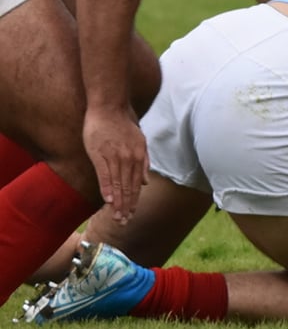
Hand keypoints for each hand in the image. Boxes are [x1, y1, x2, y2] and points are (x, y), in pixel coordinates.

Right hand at [81, 104, 148, 223]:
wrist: (110, 106)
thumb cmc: (123, 123)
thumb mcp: (140, 141)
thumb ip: (143, 162)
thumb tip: (146, 182)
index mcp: (139, 157)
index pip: (136, 185)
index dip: (133, 201)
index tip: (130, 215)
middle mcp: (130, 159)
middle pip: (129, 188)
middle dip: (126, 207)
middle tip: (124, 223)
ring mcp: (116, 157)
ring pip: (119, 184)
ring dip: (118, 203)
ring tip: (117, 217)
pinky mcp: (101, 154)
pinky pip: (105, 175)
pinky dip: (107, 188)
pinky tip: (108, 200)